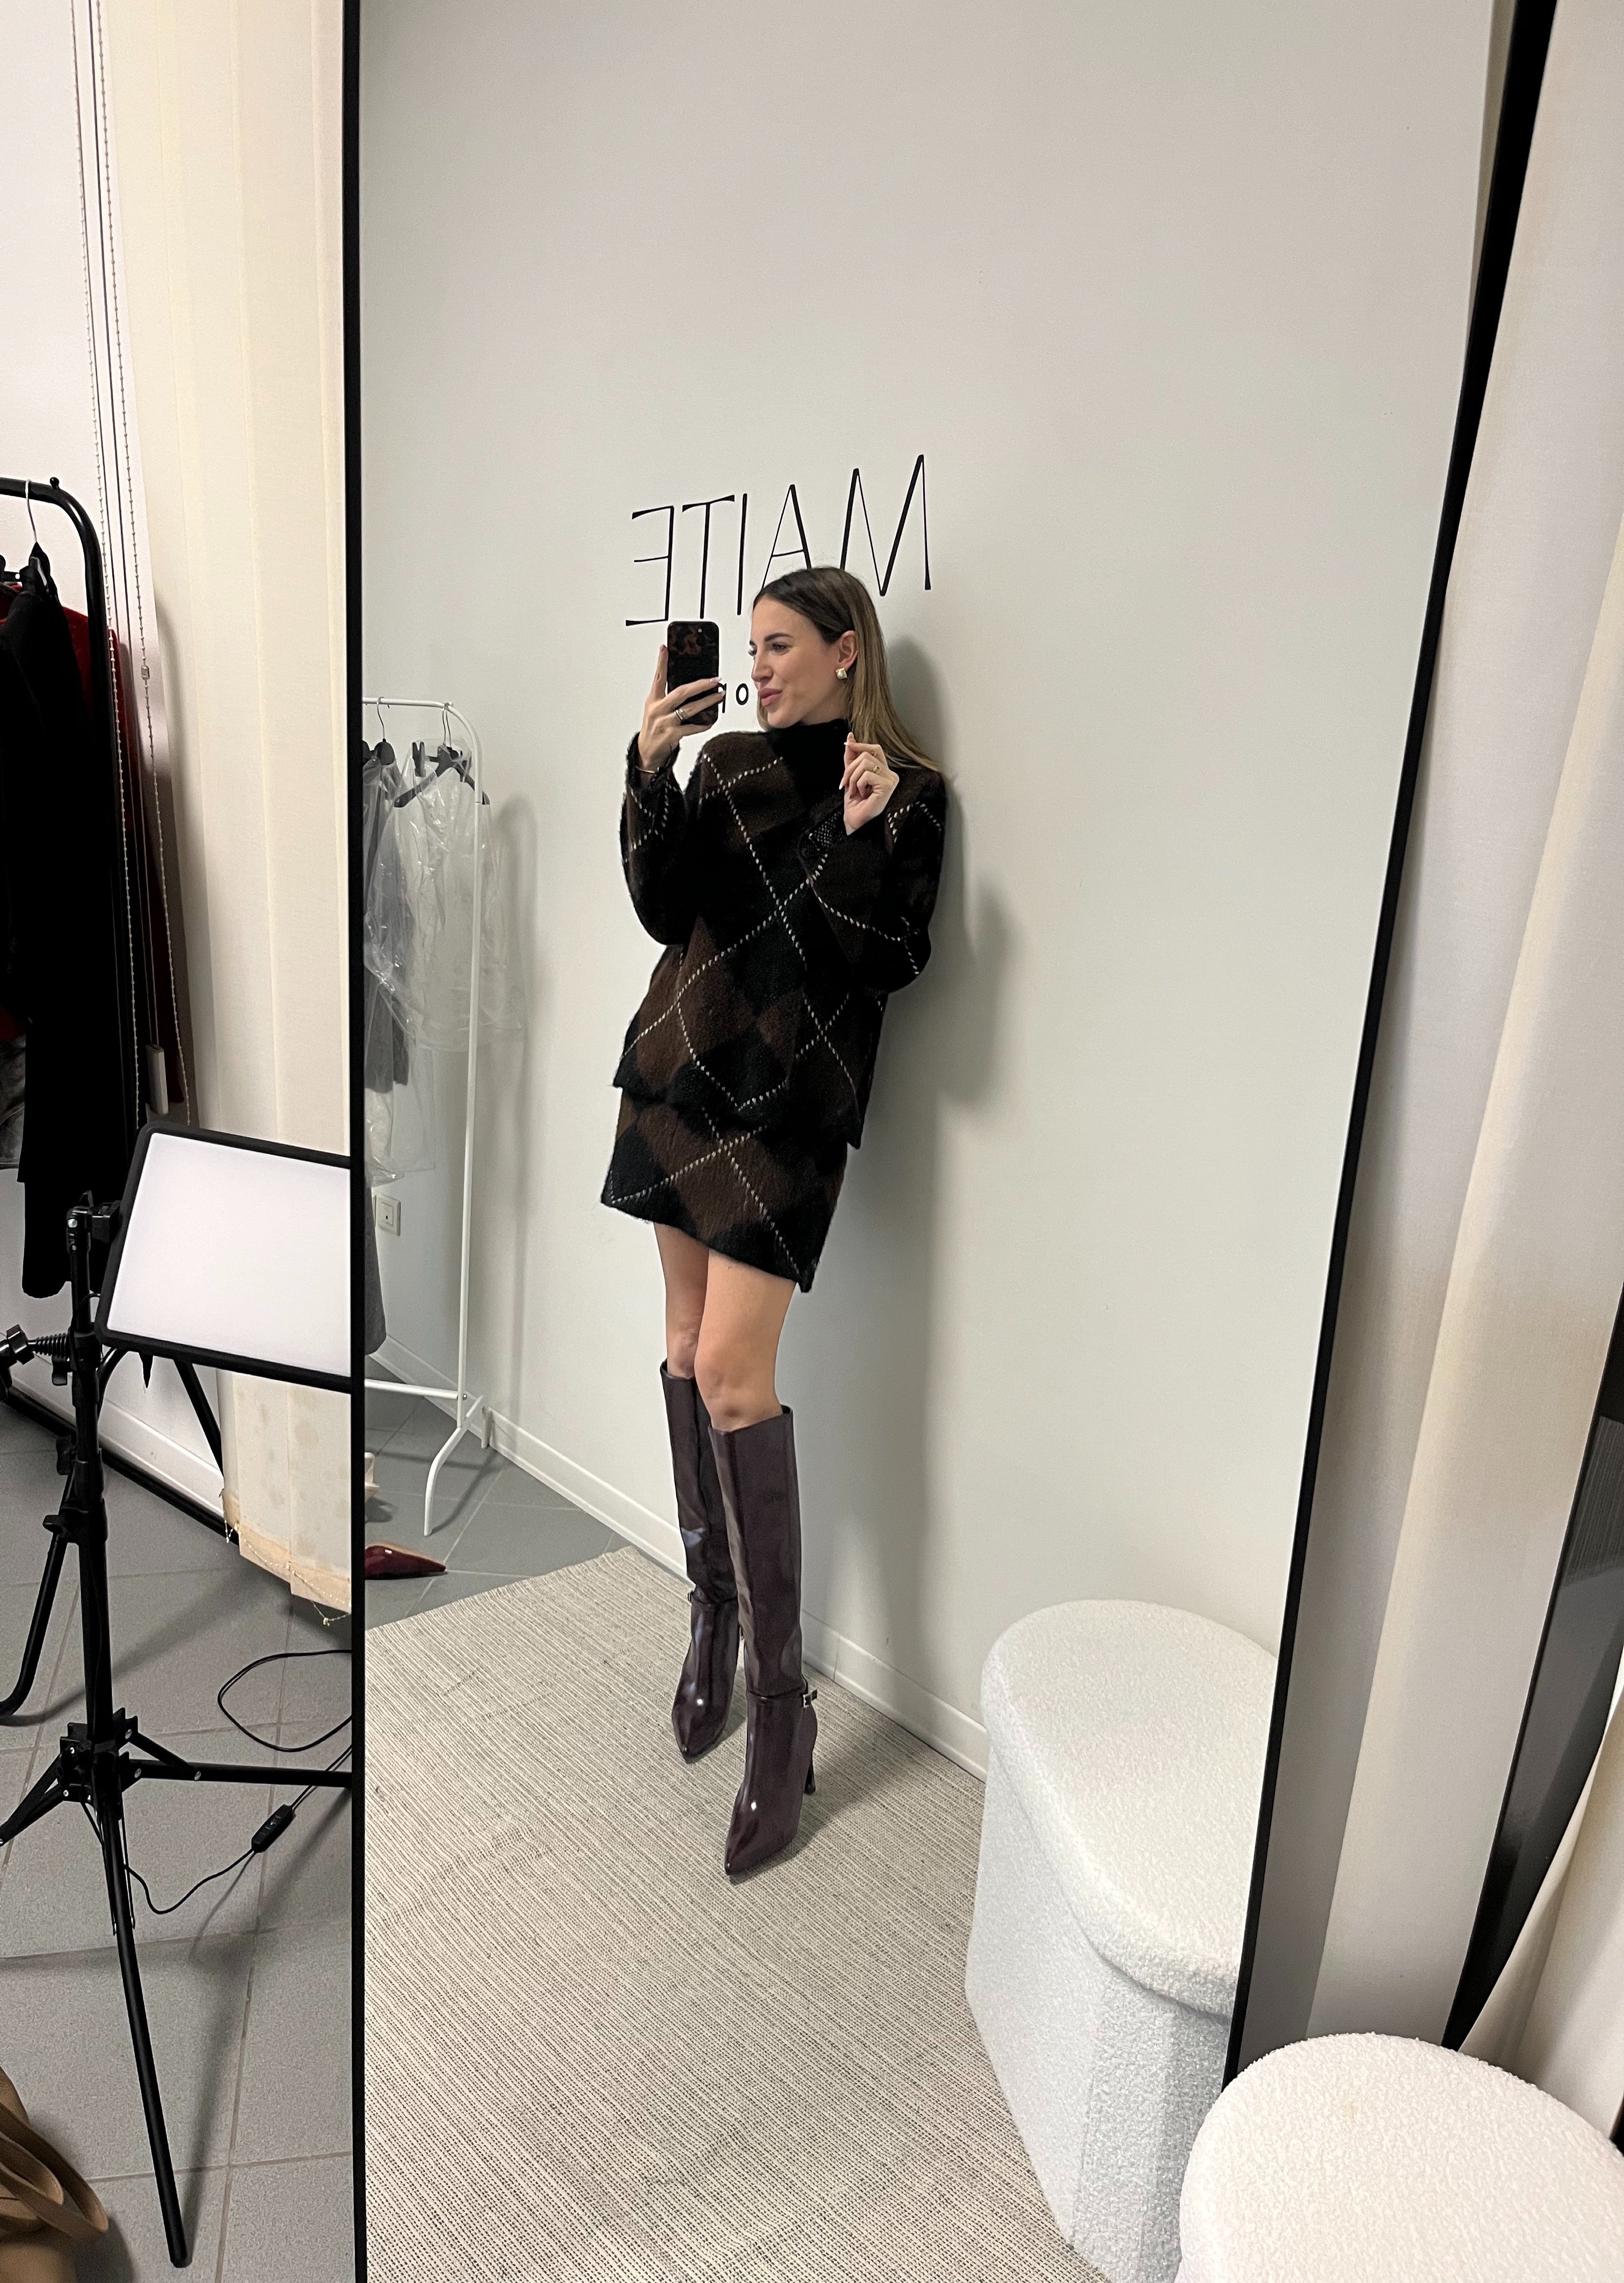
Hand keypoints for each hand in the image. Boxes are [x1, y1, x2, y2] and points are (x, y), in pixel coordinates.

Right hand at [637, 645, 722, 771]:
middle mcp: (658, 709)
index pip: (658, 677)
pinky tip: (710, 721)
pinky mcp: (671, 735)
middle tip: (715, 680)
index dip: (661, 662)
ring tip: (719, 696)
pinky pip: (691, 728)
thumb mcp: (654, 709)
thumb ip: (667, 697)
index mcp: (653, 700)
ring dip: (707, 702)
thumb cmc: (653, 729)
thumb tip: (687, 687)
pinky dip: (702, 724)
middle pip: (681, 692)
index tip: (664, 649)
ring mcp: (665, 722)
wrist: (646, 752)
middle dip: (700, 685)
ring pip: (689, 709)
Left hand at [841, 735, 897, 832]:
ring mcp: (891, 780)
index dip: (861, 745)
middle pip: (867, 754)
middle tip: (846, 783)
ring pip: (865, 763)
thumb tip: (850, 738)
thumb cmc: (855, 804)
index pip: (874, 749)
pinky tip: (862, 795)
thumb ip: (851, 758)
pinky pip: (866, 775)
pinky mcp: (888, 786)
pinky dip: (858, 784)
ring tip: (855, 791)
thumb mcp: (851, 776)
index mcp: (884, 771)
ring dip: (853, 778)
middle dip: (850, 768)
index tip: (848, 742)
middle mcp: (890, 774)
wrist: (856, 822)